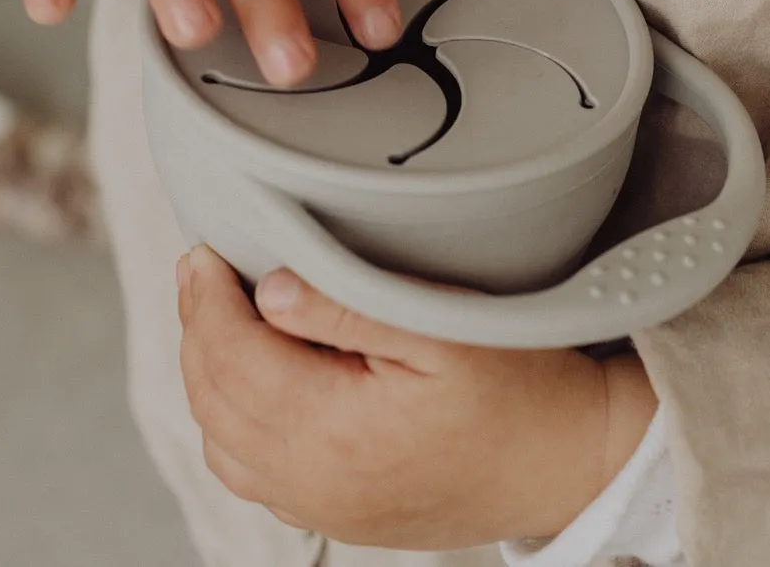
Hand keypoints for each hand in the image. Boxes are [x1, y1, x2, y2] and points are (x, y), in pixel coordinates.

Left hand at [175, 247, 658, 548]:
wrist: (572, 461)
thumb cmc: (522, 390)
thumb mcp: (441, 329)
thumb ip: (349, 308)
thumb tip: (270, 290)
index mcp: (334, 432)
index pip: (233, 358)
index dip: (207, 299)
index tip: (201, 253)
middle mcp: (316, 482)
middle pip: (215, 401)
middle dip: (198, 329)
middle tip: (200, 272)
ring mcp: (326, 508)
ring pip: (222, 445)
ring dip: (209, 378)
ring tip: (220, 317)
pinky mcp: (341, 516)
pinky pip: (253, 476)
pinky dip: (233, 425)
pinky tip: (254, 382)